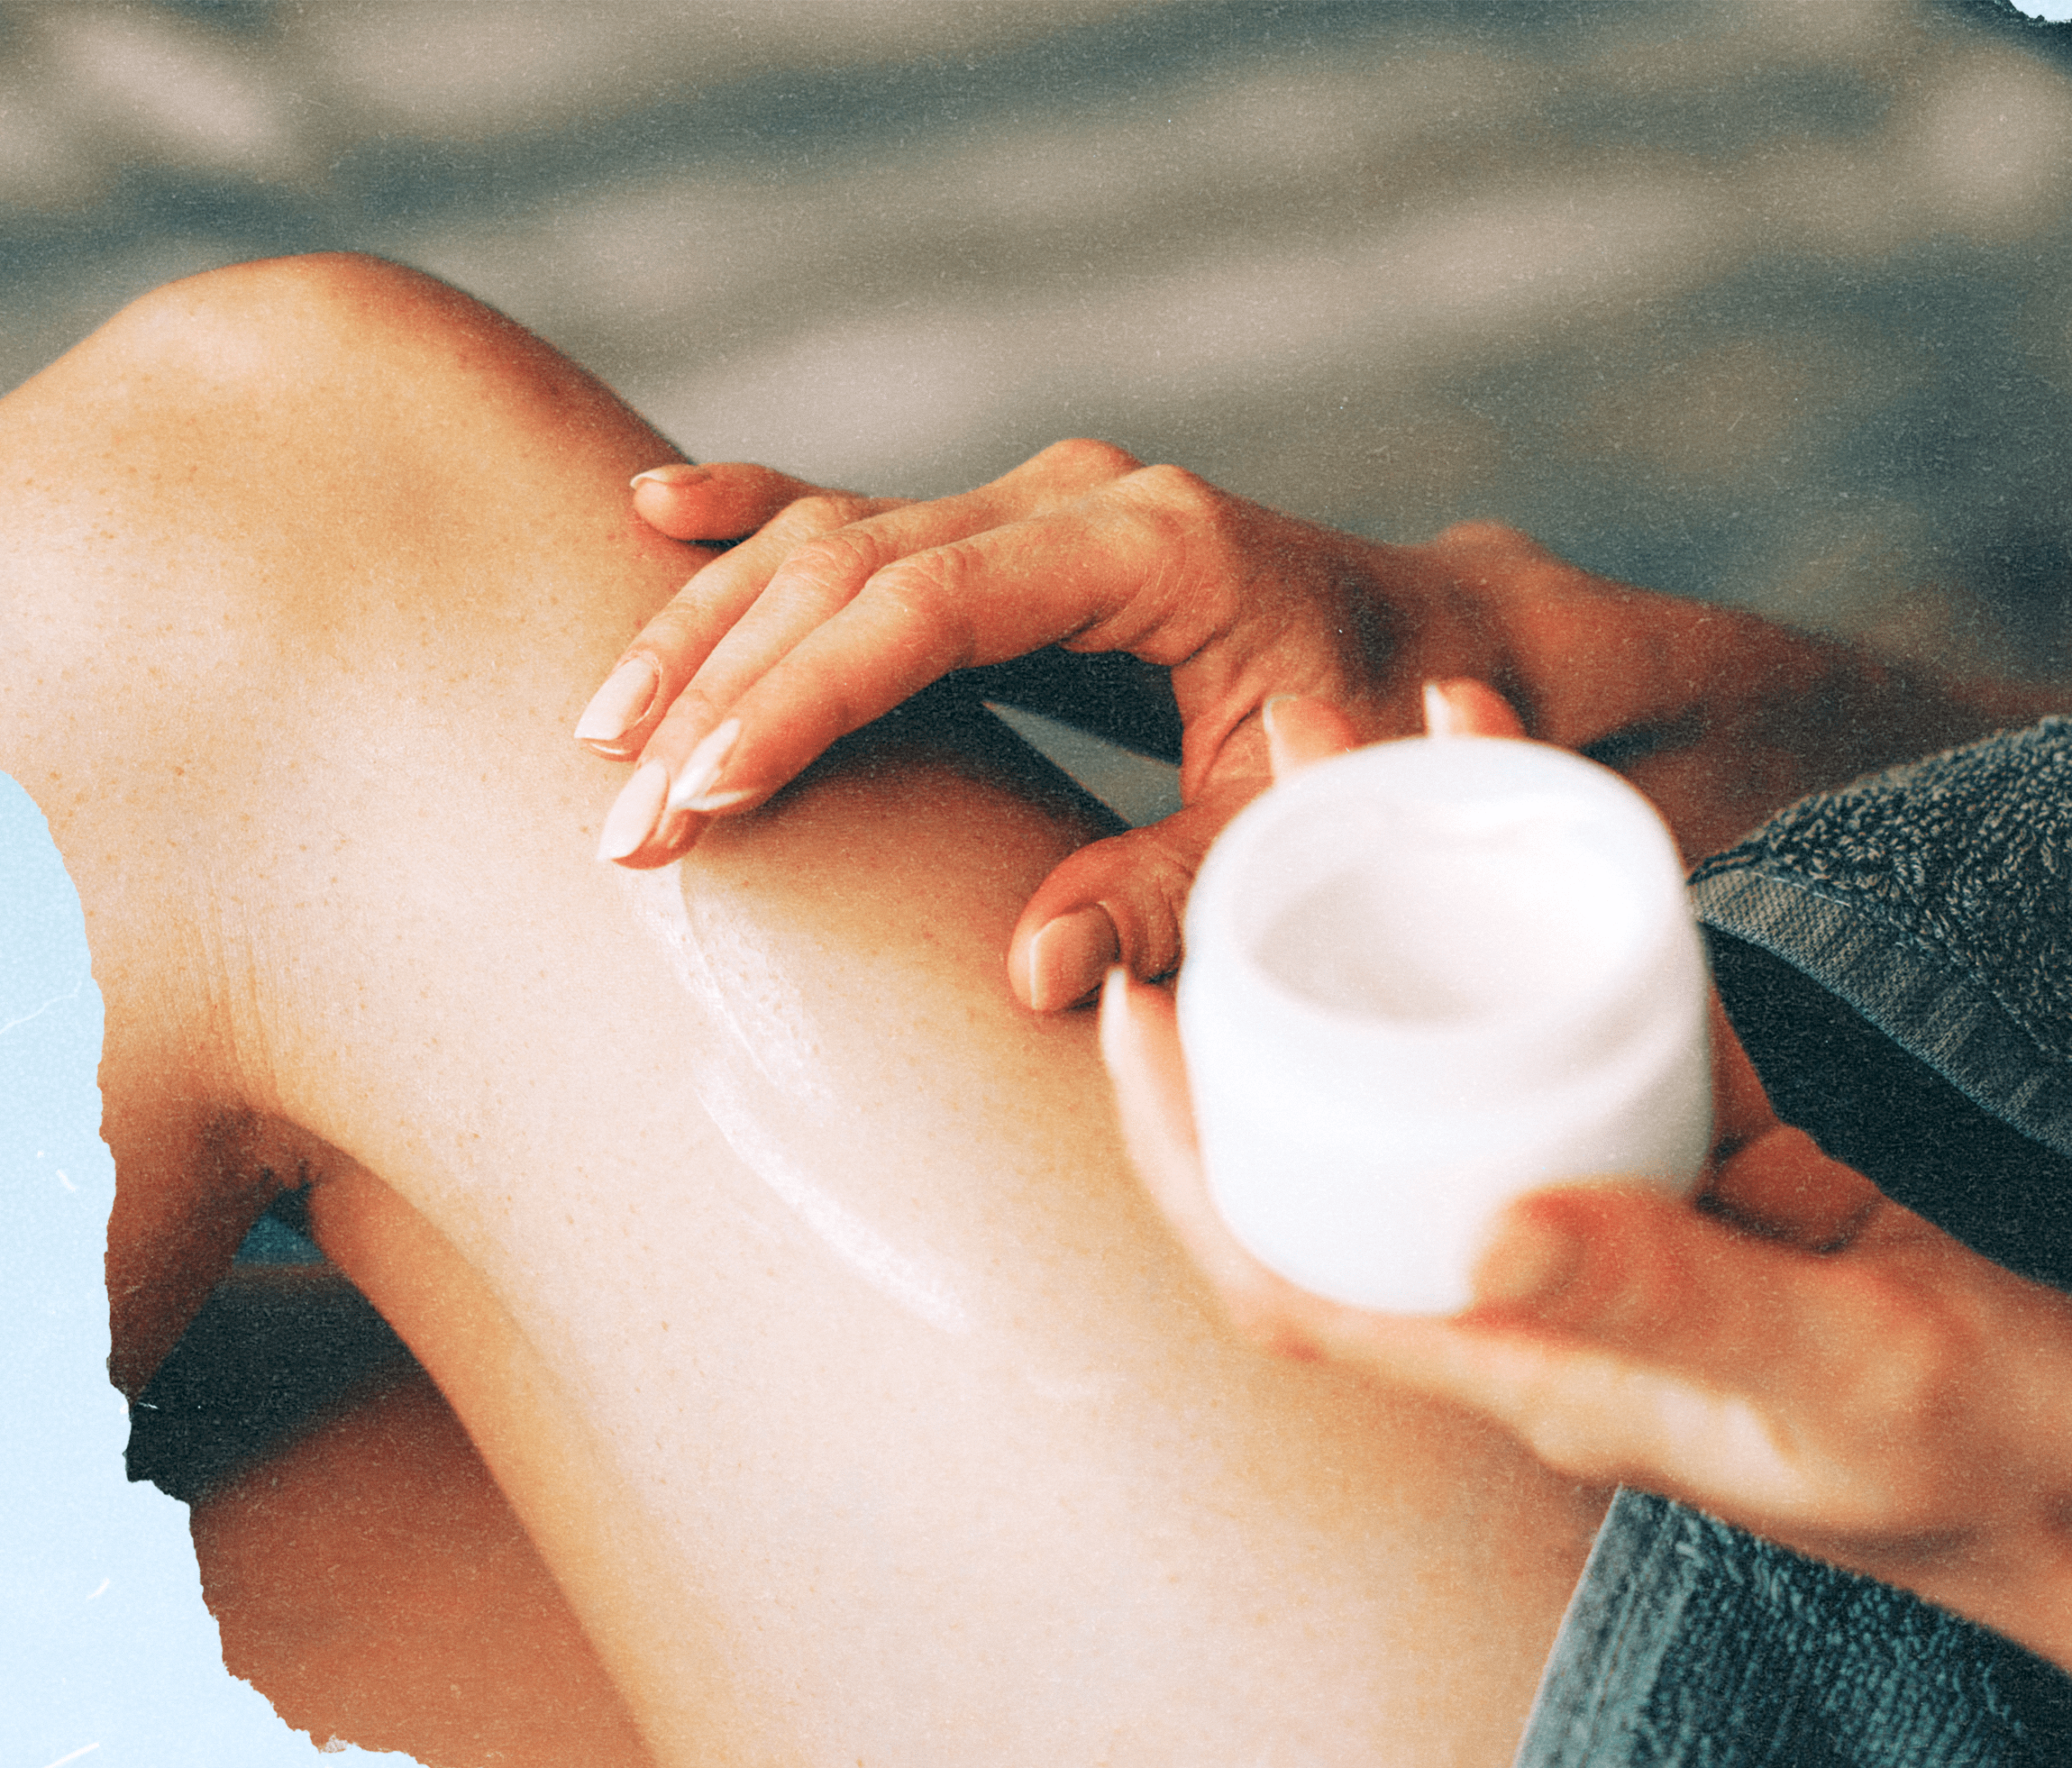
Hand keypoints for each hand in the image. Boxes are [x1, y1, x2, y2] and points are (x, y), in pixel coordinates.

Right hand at [585, 446, 2061, 1009]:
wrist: (1463, 641)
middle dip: (726, 690)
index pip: (930, 602)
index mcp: (1154, 549)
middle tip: (631, 820)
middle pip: (854, 564)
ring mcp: (1051, 501)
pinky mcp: (1027, 534)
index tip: (710, 792)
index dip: (805, 696)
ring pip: (838, 538)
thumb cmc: (1395, 730)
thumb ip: (1178, 892)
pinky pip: (867, 521)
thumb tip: (1036, 967)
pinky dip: (758, 526)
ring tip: (608, 737)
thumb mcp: (1301, 823)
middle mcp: (1088, 497)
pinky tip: (653, 519)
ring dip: (714, 631)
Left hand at [1099, 685, 2071, 1767]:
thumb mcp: (1849, 1373)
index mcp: (1534, 1370)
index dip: (1182, 1151)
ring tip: (1384, 742)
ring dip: (1416, 912)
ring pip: (1472, 1055)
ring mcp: (1631, 1225)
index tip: (1134, 998)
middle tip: (1257, 781)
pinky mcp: (1725, 1168)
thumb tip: (1479, 1222)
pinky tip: (1556, 797)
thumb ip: (1675, 1296)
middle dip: (1280, 974)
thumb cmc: (2004, 1463)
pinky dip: (1574, 913)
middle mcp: (1550, 1297)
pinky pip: (1613, 1023)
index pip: (1286, 1273)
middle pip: (1352, 1134)